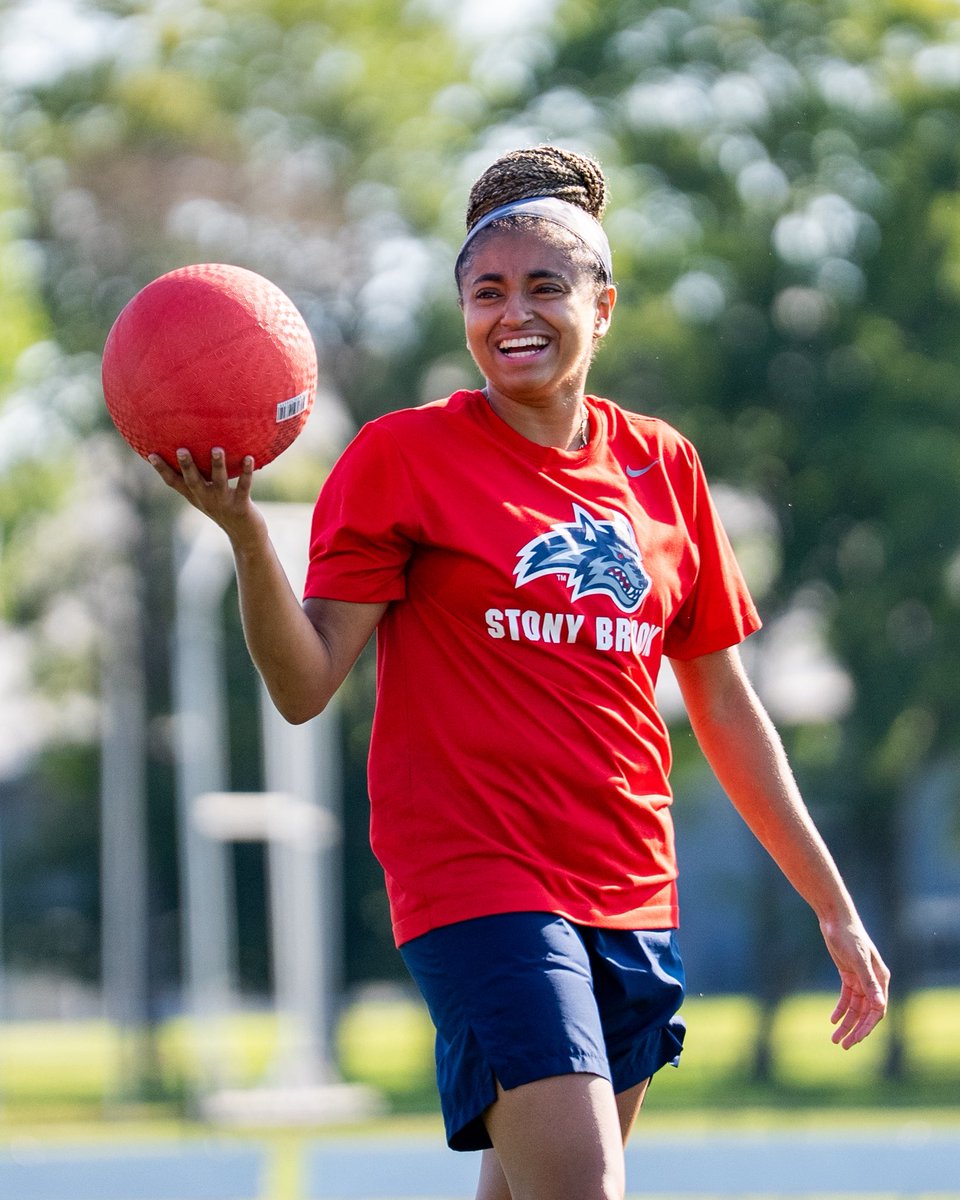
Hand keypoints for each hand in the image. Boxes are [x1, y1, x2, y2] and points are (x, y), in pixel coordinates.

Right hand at [148, 447, 264, 544]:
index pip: (174, 482)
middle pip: (193, 482)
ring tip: (217, 449)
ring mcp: (223, 503)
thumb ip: (200, 478)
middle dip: (187, 466)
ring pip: (219, 482)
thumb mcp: (208, 496)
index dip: (162, 470)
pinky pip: (243, 486)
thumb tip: (198, 449)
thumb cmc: (226, 510)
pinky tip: (249, 457)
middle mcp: (206, 499)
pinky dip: (246, 472)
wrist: (244, 536)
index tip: (151, 454)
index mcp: (196, 496)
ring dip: (218, 466)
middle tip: (181, 450)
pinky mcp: (241, 506)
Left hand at [820, 916, 889, 1048]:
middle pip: (866, 1013)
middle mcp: (873, 981)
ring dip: (846, 1023)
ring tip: (834, 1038)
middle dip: (855, 1030)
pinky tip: (833, 1020)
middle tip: (842, 1045)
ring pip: (855, 1008)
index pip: (877, 1010)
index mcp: (881, 979)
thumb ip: (869, 982)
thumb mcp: (858, 959)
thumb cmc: (849, 936)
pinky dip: (840, 1009)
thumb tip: (879, 1006)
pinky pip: (846, 998)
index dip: (867, 1027)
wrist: (835, 919)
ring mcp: (860, 978)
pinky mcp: (848, 975)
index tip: (855, 1039)